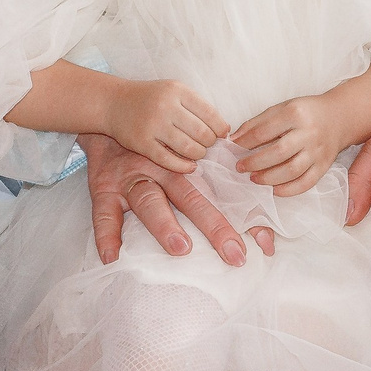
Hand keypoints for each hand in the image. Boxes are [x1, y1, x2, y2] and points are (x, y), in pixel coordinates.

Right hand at [79, 132, 269, 265]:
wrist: (110, 112)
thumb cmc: (155, 142)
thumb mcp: (185, 153)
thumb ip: (217, 179)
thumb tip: (260, 221)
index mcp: (186, 165)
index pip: (221, 192)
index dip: (244, 218)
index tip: (266, 245)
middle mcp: (162, 171)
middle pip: (191, 198)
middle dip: (214, 225)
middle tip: (234, 253)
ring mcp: (132, 179)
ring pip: (150, 201)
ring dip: (165, 224)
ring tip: (181, 248)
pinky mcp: (104, 187)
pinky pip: (103, 212)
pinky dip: (106, 234)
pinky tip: (111, 257)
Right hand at [102, 78, 225, 173]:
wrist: (114, 103)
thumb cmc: (151, 98)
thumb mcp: (174, 91)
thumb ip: (197, 106)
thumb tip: (224, 129)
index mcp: (177, 91)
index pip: (210, 113)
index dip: (220, 128)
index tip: (221, 134)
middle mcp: (165, 106)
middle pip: (201, 133)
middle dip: (209, 143)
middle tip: (207, 145)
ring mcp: (153, 125)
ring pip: (188, 148)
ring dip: (198, 154)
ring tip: (198, 154)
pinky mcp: (142, 143)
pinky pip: (168, 160)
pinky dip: (183, 166)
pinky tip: (190, 167)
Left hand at [232, 95, 350, 195]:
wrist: (339, 117)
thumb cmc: (306, 112)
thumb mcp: (281, 108)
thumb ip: (257, 123)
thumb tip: (234, 140)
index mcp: (295, 114)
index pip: (264, 131)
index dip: (245, 142)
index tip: (233, 148)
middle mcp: (309, 133)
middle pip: (278, 152)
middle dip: (255, 162)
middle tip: (240, 167)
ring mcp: (318, 151)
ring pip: (292, 170)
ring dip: (269, 178)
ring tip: (254, 178)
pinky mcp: (324, 166)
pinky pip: (306, 183)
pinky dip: (288, 190)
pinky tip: (274, 189)